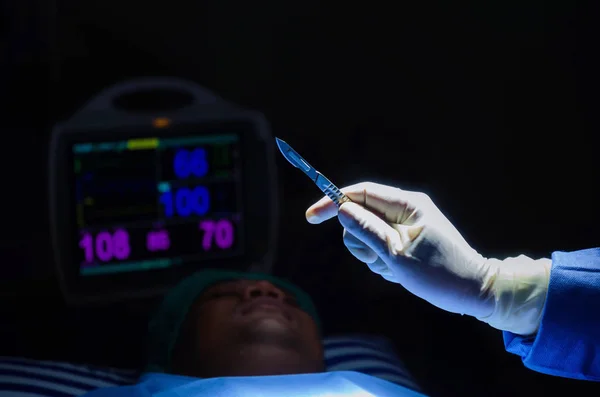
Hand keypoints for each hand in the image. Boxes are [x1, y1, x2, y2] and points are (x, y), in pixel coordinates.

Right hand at [306, 182, 549, 334]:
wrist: (472, 292)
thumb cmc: (439, 273)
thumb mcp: (397, 254)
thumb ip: (367, 230)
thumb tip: (341, 209)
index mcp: (406, 204)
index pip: (361, 193)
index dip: (333, 202)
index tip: (311, 218)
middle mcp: (404, 210)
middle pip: (360, 216)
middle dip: (360, 241)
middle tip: (380, 259)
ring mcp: (404, 226)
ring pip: (366, 236)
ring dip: (372, 256)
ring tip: (394, 269)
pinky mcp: (404, 241)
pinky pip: (378, 248)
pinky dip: (381, 262)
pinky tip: (400, 272)